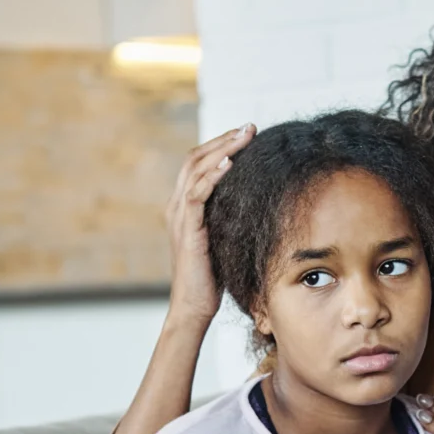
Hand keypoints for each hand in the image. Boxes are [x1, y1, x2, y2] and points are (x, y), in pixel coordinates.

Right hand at [165, 124, 255, 325]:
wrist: (194, 306)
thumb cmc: (213, 278)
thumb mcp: (224, 239)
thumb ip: (230, 218)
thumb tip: (257, 203)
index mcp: (184, 206)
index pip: (199, 164)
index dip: (221, 145)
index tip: (247, 134)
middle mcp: (176, 206)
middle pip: (196, 158)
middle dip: (224, 139)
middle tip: (251, 127)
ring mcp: (179, 216)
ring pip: (196, 169)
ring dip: (222, 148)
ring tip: (245, 136)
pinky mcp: (187, 228)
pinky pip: (197, 193)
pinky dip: (213, 175)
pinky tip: (231, 163)